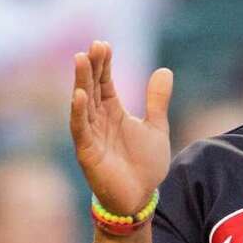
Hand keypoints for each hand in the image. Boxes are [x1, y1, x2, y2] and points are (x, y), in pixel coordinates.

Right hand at [70, 42, 171, 218]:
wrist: (140, 198)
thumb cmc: (144, 166)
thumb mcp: (156, 129)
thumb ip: (157, 101)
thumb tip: (164, 70)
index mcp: (113, 111)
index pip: (105, 81)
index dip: (104, 64)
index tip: (104, 44)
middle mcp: (98, 119)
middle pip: (92, 87)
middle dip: (92, 67)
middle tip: (94, 47)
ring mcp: (91, 135)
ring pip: (83, 104)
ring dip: (81, 82)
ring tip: (81, 60)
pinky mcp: (87, 152)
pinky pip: (80, 129)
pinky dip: (78, 112)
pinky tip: (79, 95)